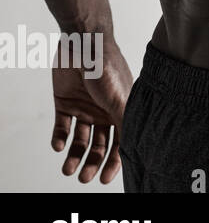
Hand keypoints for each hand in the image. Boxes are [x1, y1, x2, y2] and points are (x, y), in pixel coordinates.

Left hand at [51, 36, 132, 184]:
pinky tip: (58, 147)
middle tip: (85, 178)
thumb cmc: (107, 67)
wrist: (81, 43)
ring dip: (75, 156)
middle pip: (100, 144)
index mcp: (122, 110)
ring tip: (68, 170)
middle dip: (93, 162)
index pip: (121, 141)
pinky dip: (59, 139)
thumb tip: (135, 148)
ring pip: (80, 139)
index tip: (105, 179)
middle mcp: (105, 111)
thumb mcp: (119, 97)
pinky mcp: (65, 103)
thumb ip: (125, 122)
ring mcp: (85, 107)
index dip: (115, 161)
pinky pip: (62, 127)